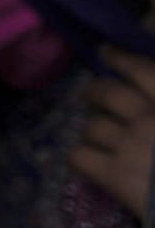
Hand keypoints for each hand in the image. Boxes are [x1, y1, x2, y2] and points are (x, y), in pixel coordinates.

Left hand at [72, 49, 154, 216]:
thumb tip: (151, 99)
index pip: (142, 69)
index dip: (120, 58)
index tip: (105, 51)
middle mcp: (149, 116)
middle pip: (106, 93)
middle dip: (94, 92)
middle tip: (88, 95)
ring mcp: (129, 144)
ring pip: (92, 126)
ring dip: (91, 130)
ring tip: (94, 135)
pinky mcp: (115, 175)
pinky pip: (80, 157)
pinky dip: (79, 158)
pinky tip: (85, 162)